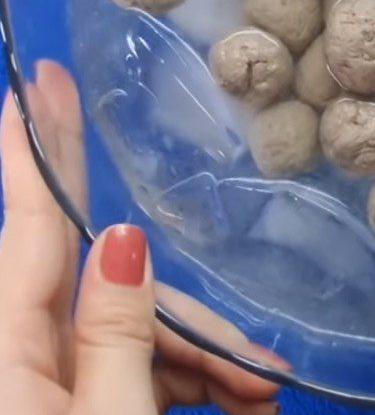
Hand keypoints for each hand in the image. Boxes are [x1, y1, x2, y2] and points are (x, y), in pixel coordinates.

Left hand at [0, 60, 284, 413]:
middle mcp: (28, 351)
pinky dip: (197, 381)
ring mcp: (57, 377)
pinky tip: (244, 403)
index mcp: (9, 349)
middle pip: (117, 289)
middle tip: (259, 366)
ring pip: (144, 329)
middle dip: (192, 322)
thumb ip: (116, 332)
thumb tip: (123, 239)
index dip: (35, 147)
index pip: (28, 224)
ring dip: (208, 361)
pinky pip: (145, 365)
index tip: (39, 80)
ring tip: (261, 402)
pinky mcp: (83, 400)